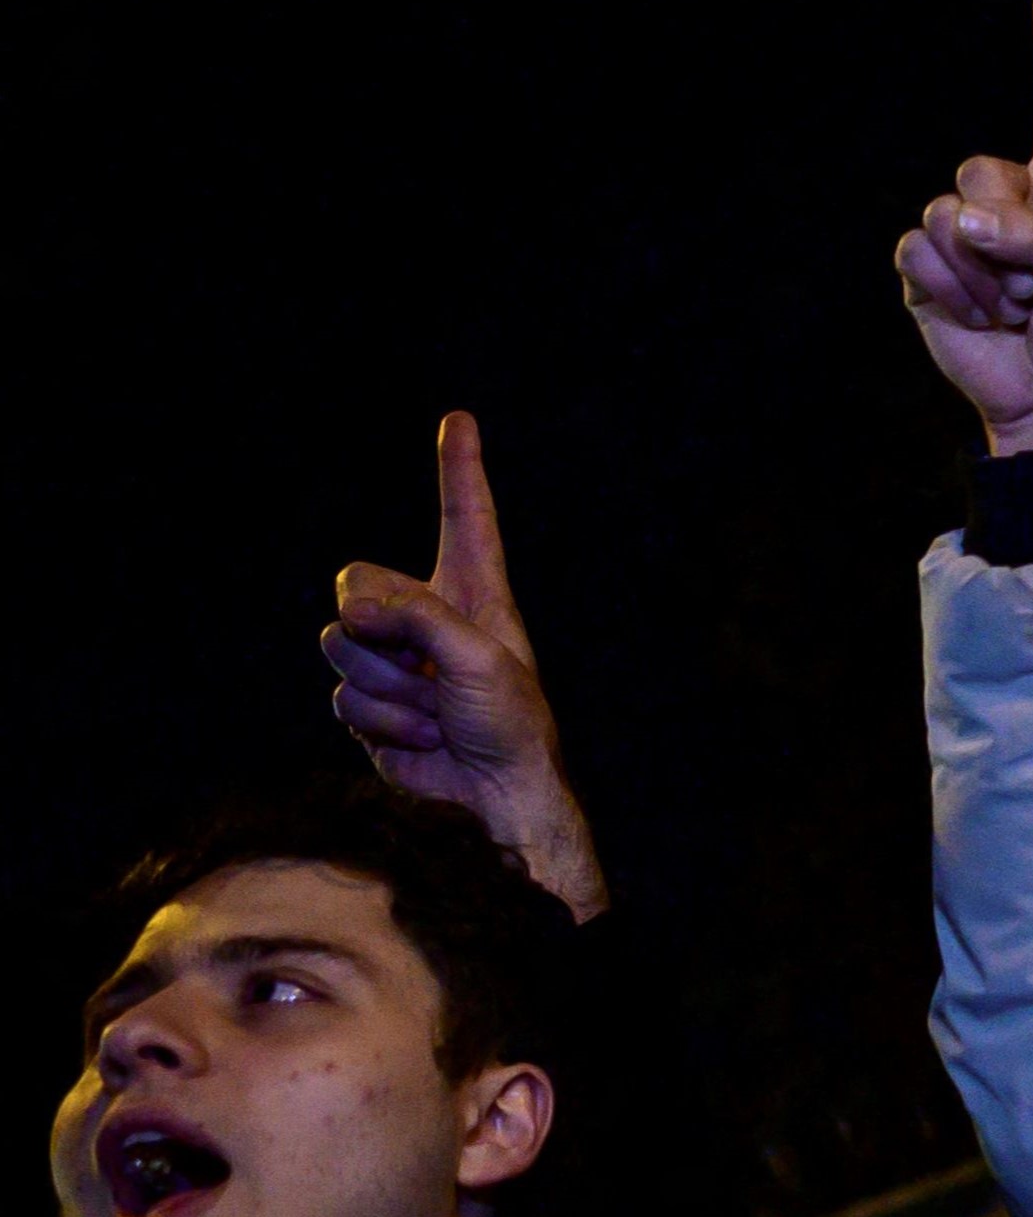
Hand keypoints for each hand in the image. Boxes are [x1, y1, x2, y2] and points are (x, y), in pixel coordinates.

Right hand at [322, 414, 608, 919]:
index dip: (461, 469)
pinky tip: (421, 739)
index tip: (460, 421)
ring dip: (388, 686)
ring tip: (437, 710)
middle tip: (425, 666)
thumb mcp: (478, 655)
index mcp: (475, 593)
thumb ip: (417, 616)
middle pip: (358, 581)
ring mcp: (395, 659)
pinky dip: (380, 721)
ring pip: (340, 643)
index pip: (467, 518)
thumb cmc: (508, 722)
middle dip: (380, 624)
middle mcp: (431, 617)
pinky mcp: (372, 703)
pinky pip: (341, 695)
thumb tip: (354, 611)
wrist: (493, 795)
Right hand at [896, 0, 1032, 452]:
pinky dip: (952, 292)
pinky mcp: (927, 268)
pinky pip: (917, 252)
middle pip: (979, 170)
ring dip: (984, 278)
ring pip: (945, 216)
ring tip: (1013, 311)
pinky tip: (980, 320)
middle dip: (1008, 237)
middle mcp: (1012, 198)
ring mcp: (964, 231)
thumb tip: (966, 220)